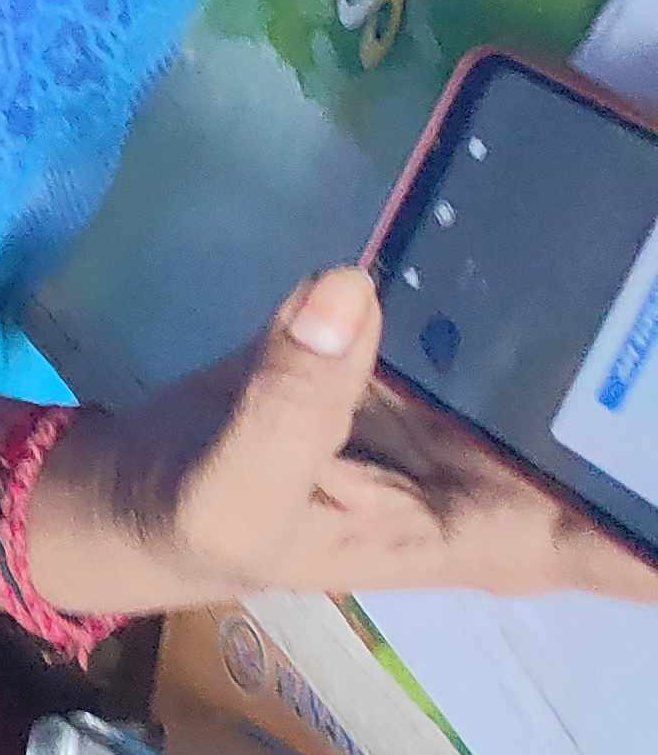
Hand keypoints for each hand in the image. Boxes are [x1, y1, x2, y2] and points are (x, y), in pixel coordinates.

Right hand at [41, 268, 657, 613]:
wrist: (145, 486)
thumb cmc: (202, 524)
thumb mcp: (235, 488)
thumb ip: (290, 403)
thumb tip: (349, 285)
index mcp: (500, 535)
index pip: (638, 540)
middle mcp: (511, 475)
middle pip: (629, 439)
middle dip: (647, 375)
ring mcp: (471, 411)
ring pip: (575, 363)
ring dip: (605, 317)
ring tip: (633, 237)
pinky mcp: (421, 354)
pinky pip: (487, 310)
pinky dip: (518, 272)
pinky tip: (552, 214)